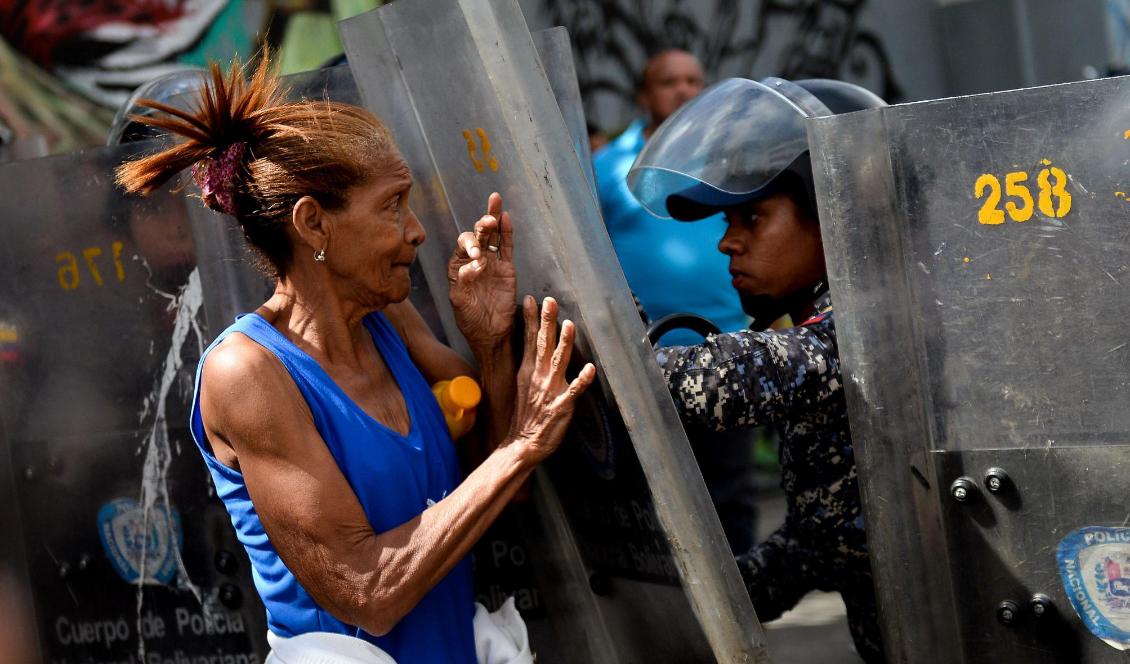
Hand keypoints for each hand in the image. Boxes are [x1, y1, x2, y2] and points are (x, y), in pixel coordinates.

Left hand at [448, 192, 516, 350]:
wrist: (490, 334)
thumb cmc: (470, 320)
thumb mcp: (460, 303)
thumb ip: (463, 282)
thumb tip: (474, 264)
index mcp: (458, 266)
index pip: (462, 246)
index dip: (470, 246)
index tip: (478, 258)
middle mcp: (474, 261)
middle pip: (478, 235)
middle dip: (482, 226)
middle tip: (488, 220)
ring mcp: (492, 263)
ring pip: (493, 236)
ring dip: (493, 219)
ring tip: (495, 202)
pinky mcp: (507, 269)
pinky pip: (507, 247)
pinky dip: (507, 233)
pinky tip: (506, 217)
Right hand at [508, 296, 596, 463]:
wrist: (522, 443)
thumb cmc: (525, 415)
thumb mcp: (522, 385)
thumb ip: (530, 364)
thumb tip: (533, 345)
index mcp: (528, 371)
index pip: (529, 340)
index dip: (530, 319)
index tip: (530, 300)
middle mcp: (538, 377)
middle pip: (543, 344)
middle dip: (546, 322)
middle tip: (549, 301)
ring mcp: (550, 390)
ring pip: (558, 362)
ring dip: (564, 343)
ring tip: (569, 325)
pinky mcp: (562, 405)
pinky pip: (574, 390)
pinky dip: (582, 380)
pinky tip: (590, 369)